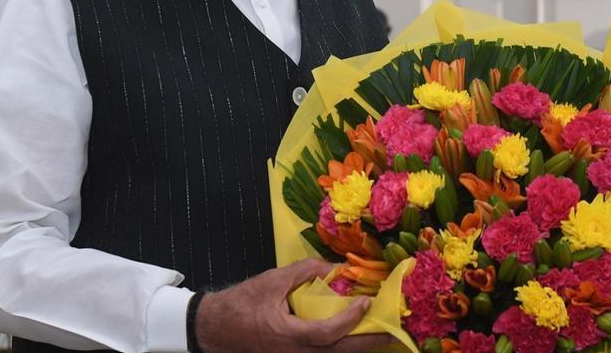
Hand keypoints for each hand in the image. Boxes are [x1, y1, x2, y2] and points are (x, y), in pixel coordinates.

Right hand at [195, 258, 393, 351]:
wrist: (215, 328)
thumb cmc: (241, 304)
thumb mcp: (273, 281)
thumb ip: (306, 272)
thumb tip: (335, 267)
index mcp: (289, 335)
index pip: (329, 333)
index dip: (351, 320)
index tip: (368, 302)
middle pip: (340, 352)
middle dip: (370, 343)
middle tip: (395, 332)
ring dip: (360, 346)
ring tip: (385, 334)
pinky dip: (344, 345)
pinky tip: (358, 336)